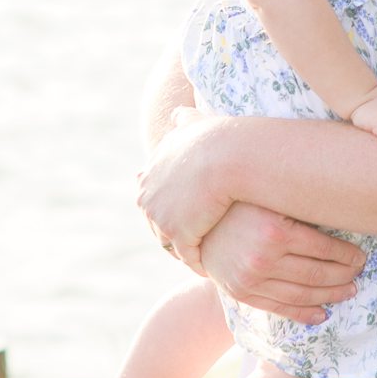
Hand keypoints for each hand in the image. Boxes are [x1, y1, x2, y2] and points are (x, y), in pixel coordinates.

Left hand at [136, 112, 236, 268]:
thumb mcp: (194, 123)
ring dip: (185, 251)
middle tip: (195, 243)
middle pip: (157, 224)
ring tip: (204, 257)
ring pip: (170, 243)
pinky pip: (188, 256)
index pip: (155, 199)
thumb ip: (184, 120)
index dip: (173, 208)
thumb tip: (177, 112)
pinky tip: (212, 265)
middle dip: (174, 234)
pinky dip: (199, 261)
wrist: (228, 155)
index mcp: (150, 174)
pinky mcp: (178, 234)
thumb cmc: (218, 136)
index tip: (190, 215)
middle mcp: (148, 196)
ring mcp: (161, 217)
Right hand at [201, 205, 365, 322]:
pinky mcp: (242, 293)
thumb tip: (347, 216)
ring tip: (349, 291)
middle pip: (318, 273)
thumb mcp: (272, 199)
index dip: (349, 255)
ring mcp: (251, 279)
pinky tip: (323, 313)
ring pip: (303, 294)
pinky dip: (304, 314)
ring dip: (331, 295)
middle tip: (360, 273)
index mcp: (276, 230)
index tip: (361, 256)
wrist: (196, 223)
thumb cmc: (242, 204)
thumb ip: (302, 211)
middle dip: (345, 276)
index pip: (326, 249)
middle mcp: (263, 258)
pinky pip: (280, 308)